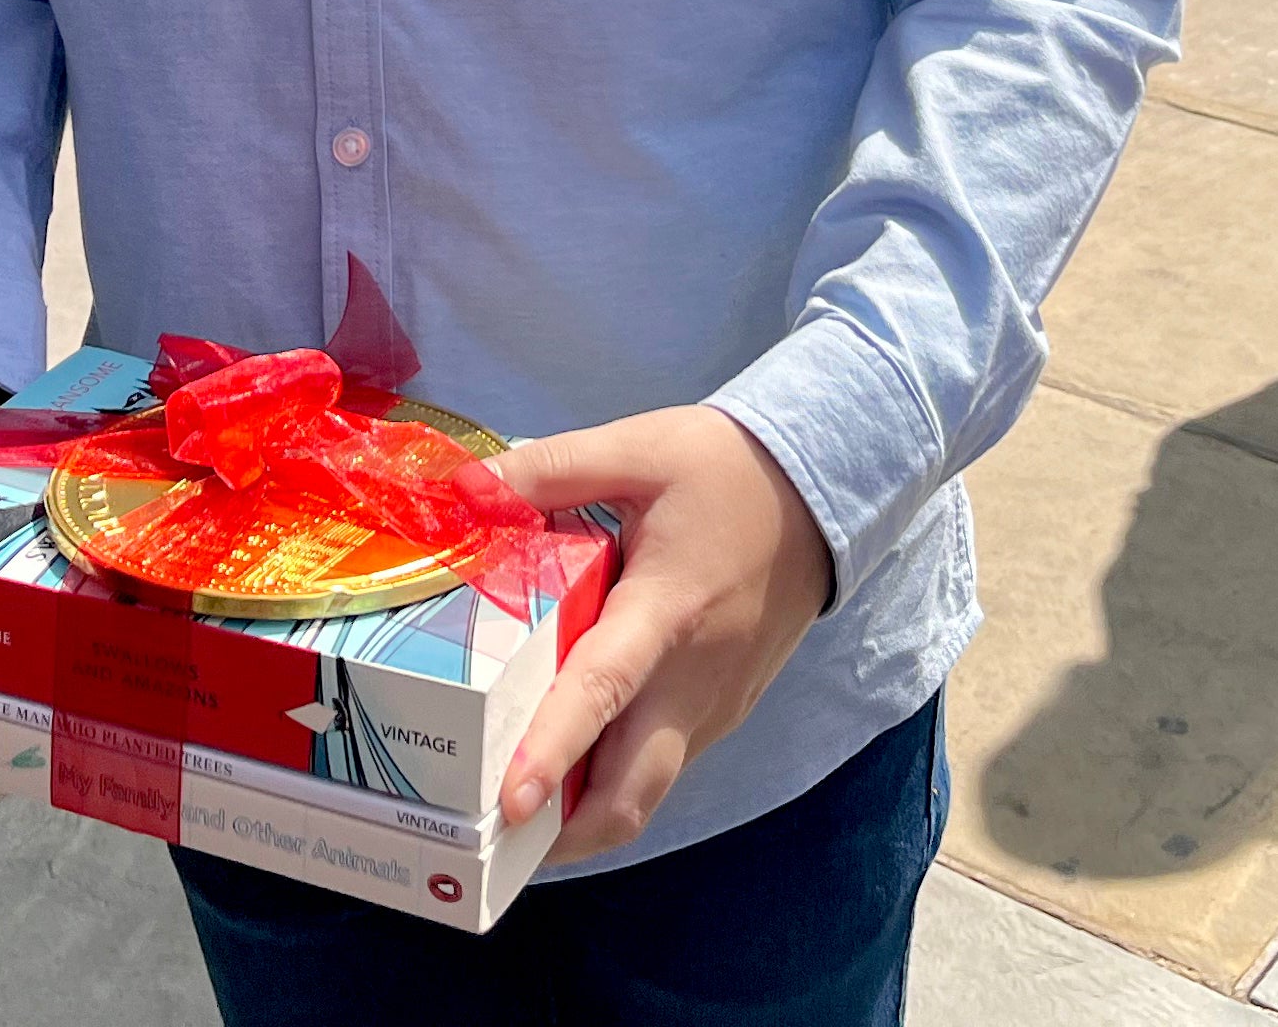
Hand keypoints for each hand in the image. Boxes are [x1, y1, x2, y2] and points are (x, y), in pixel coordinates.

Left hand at [497, 404, 832, 861]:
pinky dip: (618, 779)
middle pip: (632, 791)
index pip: (604, 692)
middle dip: (566, 833)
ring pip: (649, 789)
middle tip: (493, 840)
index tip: (512, 803)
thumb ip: (550, 469)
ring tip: (519, 812)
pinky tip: (576, 757)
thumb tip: (466, 489)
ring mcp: (716, 704)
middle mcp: (694, 677)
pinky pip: (666, 763)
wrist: (822, 491)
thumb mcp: (638, 447)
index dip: (555, 750)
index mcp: (667, 609)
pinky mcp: (725, 709)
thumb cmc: (725, 468)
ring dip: (589, 813)